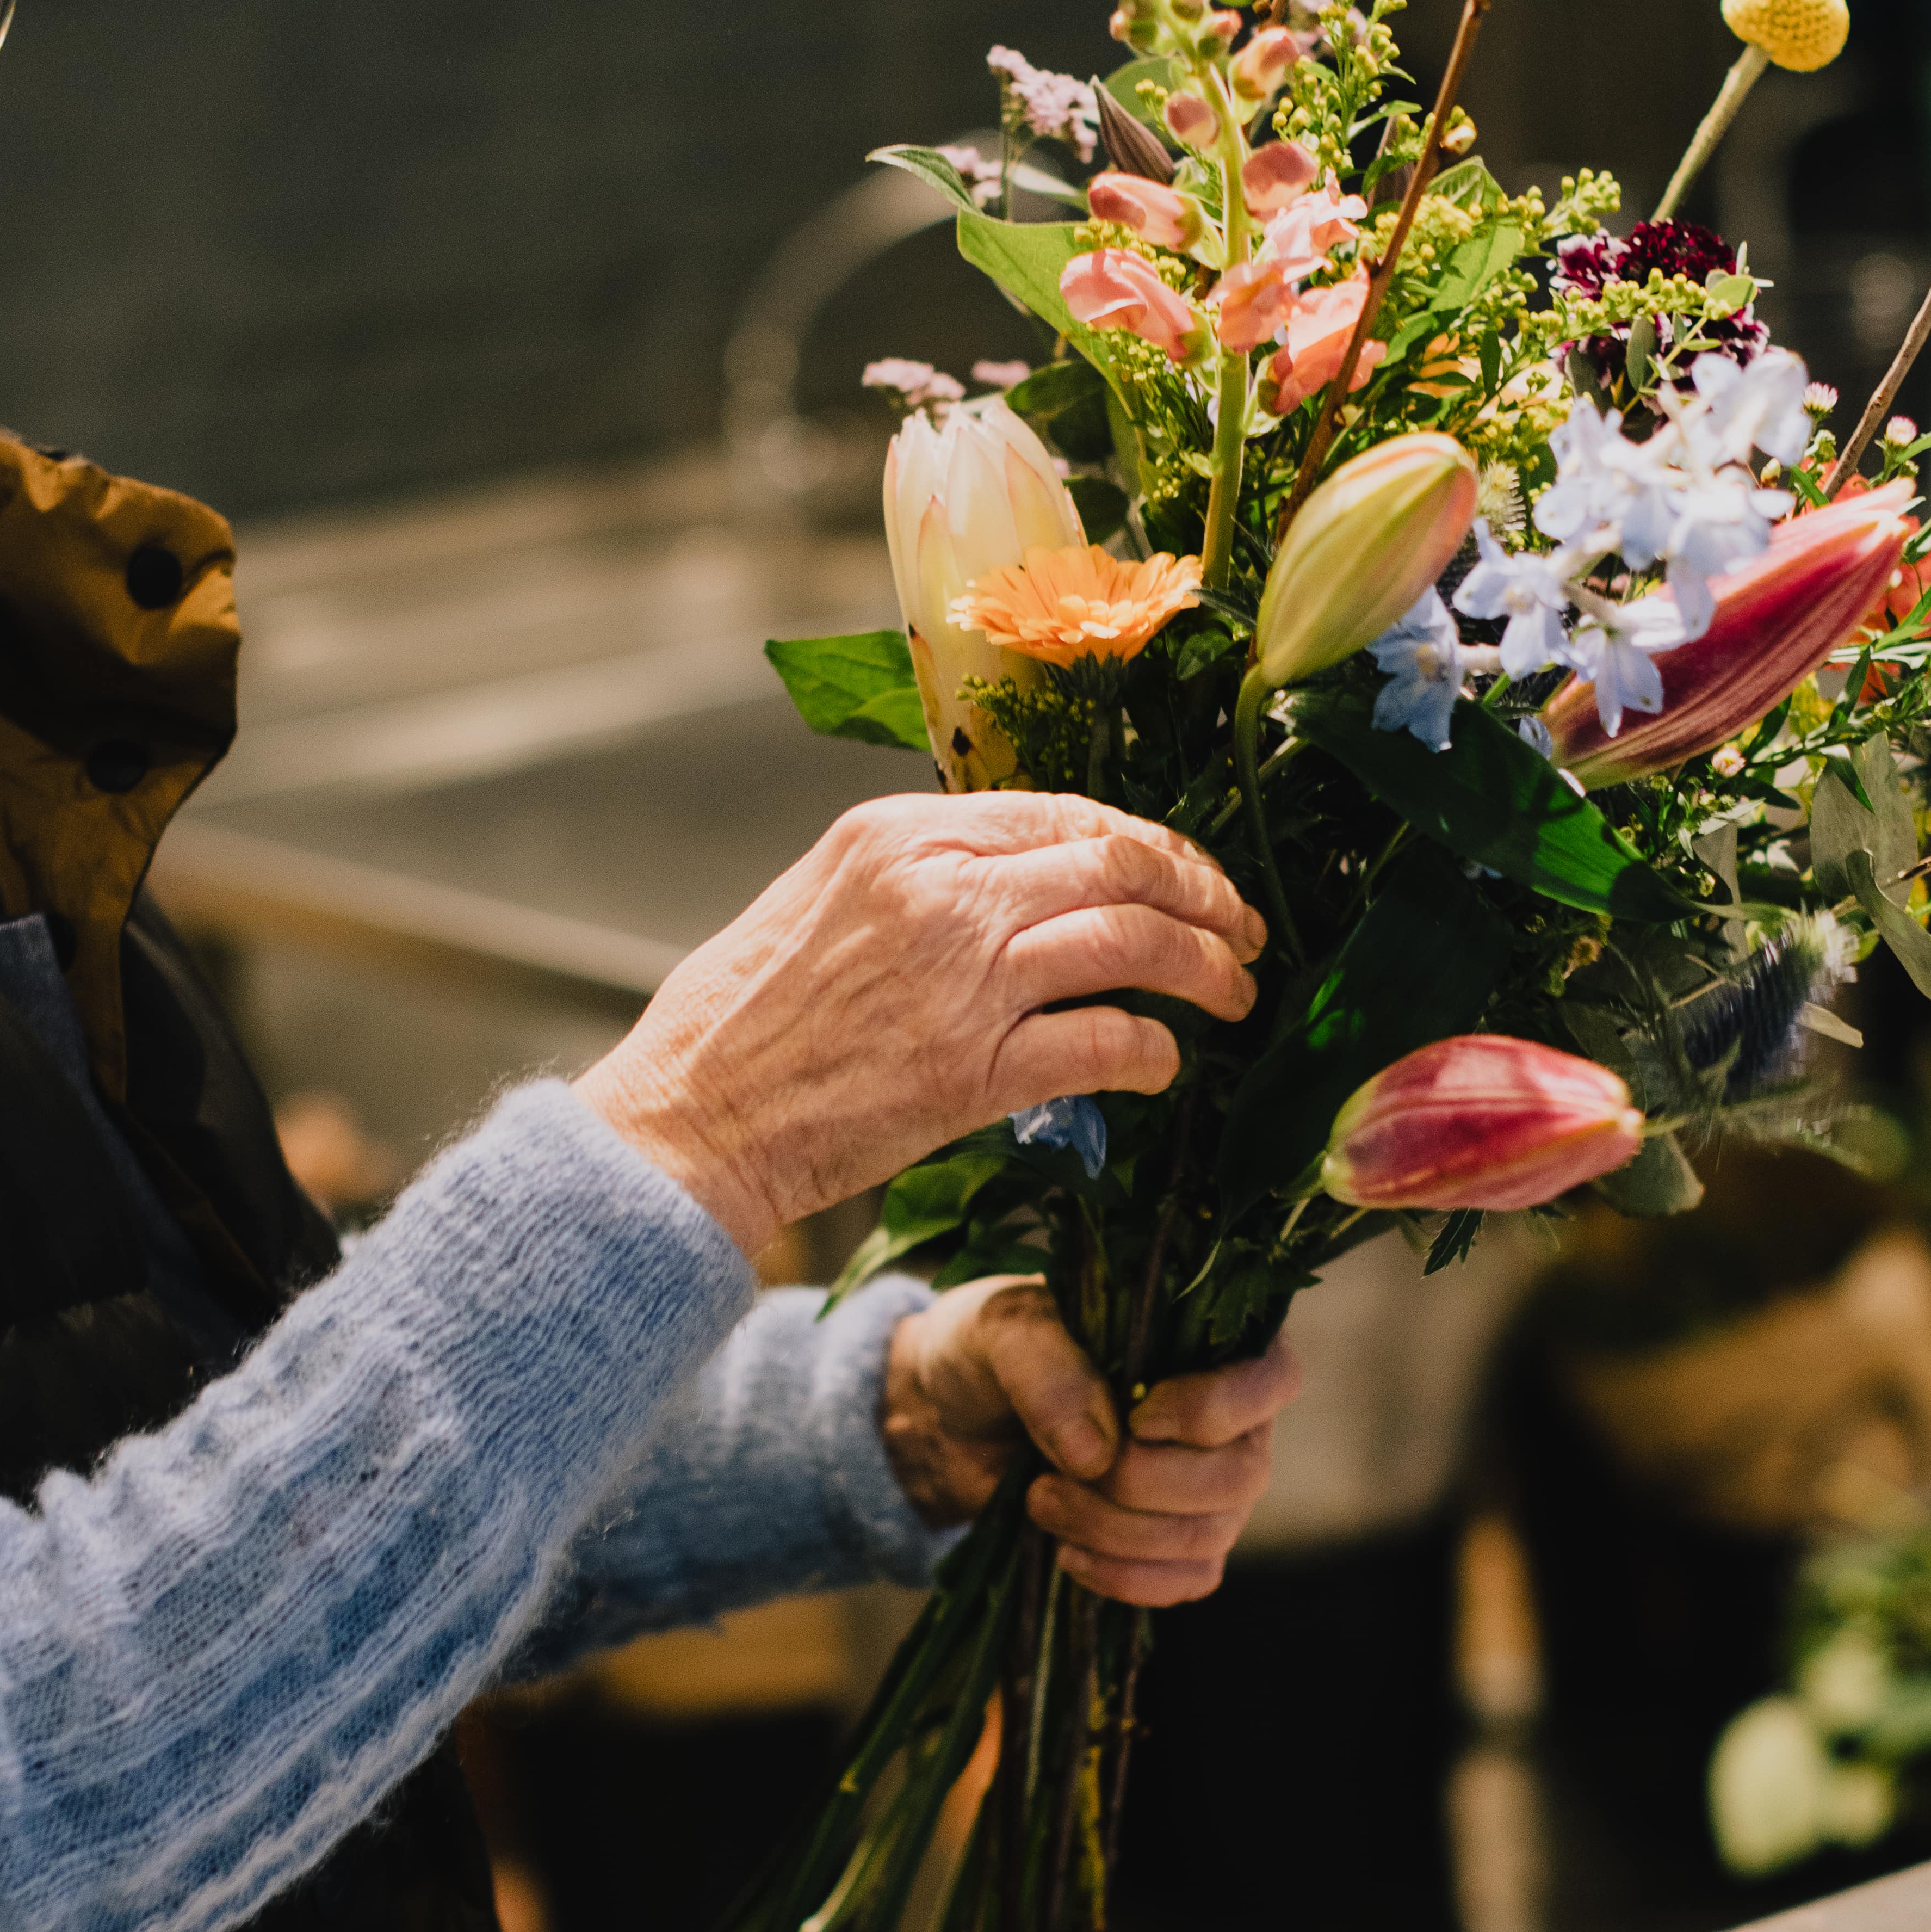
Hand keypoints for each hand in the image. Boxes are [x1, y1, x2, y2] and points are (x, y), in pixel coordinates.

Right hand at [575, 794, 1262, 1258]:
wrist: (690, 1118)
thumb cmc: (744, 1019)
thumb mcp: (822, 899)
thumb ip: (921, 876)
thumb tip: (1021, 878)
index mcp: (898, 834)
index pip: (1067, 813)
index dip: (1150, 845)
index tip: (1186, 876)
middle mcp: (939, 891)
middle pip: (1119, 864)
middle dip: (1202, 894)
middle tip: (1240, 930)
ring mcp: (961, 980)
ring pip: (1131, 943)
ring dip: (1204, 968)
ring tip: (1233, 992)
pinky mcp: (973, 1072)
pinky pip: (1104, 1043)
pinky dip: (1152, 1051)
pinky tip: (1162, 1065)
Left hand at [882, 1278, 1299, 1608]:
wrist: (954, 1417)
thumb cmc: (993, 1351)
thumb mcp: (1001, 1331)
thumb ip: (1047, 1368)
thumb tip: (1097, 1452)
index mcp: (1210, 1341)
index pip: (1271, 1379)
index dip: (1213, 1410)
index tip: (1137, 1417)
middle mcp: (1232, 1418)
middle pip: (1239, 1476)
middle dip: (1139, 1486)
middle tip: (1052, 1476)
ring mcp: (1212, 1487)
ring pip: (1208, 1536)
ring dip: (1117, 1533)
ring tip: (1041, 1502)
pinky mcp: (1179, 1543)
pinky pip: (1190, 1581)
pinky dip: (1127, 1578)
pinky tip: (1068, 1555)